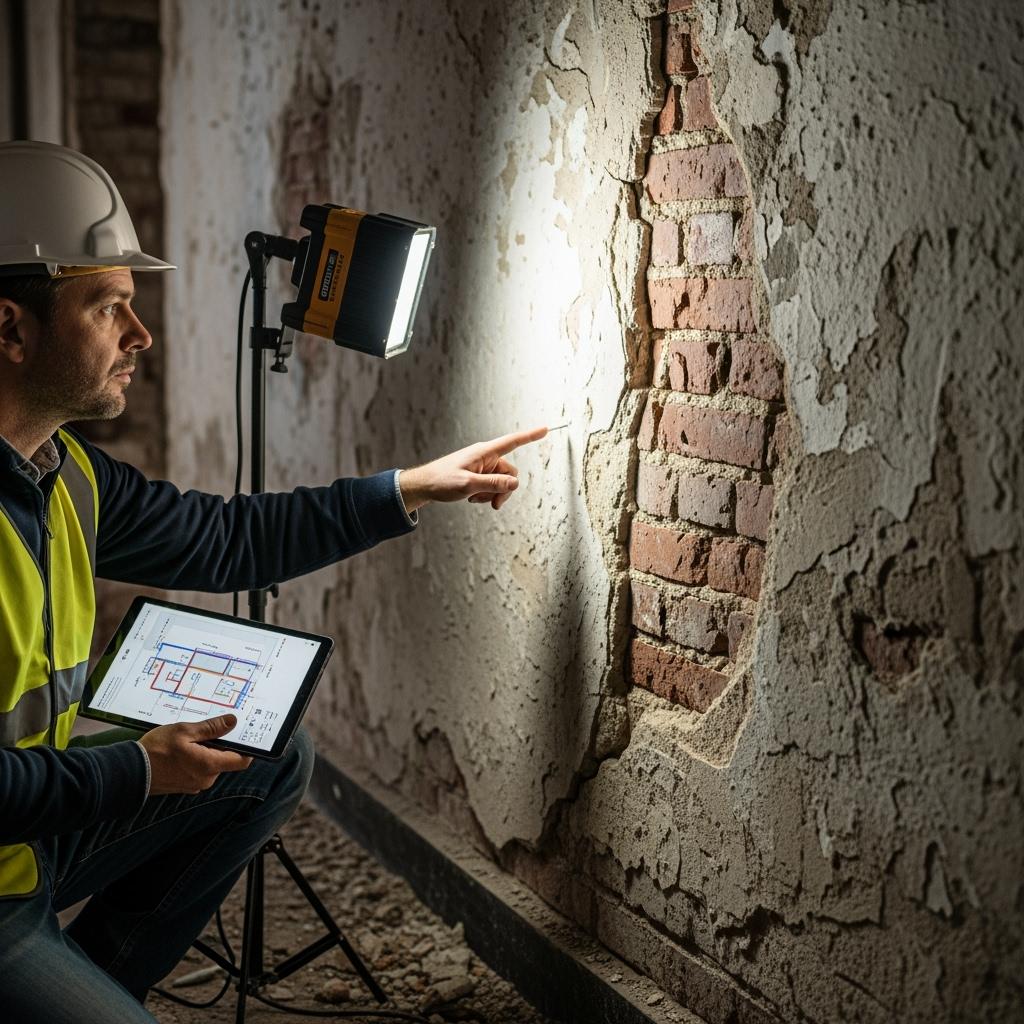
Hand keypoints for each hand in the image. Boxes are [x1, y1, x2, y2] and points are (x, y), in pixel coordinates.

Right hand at [138, 714, 252, 795]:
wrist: (129, 772)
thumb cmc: (156, 750)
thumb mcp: (184, 731)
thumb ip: (211, 728)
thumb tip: (232, 722)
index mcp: (209, 766)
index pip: (241, 761)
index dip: (247, 748)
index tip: (245, 735)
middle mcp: (205, 779)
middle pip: (224, 760)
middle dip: (219, 745)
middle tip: (208, 729)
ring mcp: (194, 784)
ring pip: (210, 765)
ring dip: (205, 752)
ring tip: (189, 738)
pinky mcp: (184, 786)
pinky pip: (197, 771)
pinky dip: (195, 760)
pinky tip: (181, 750)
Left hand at [399, 425, 548, 511]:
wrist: (424, 486)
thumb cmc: (441, 481)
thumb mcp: (468, 485)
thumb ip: (492, 484)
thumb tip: (515, 484)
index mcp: (484, 452)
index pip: (512, 441)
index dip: (530, 436)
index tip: (546, 429)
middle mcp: (486, 457)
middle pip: (510, 473)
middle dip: (504, 490)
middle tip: (493, 504)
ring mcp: (482, 467)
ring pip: (502, 483)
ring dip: (493, 494)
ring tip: (475, 499)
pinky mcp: (479, 475)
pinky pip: (492, 486)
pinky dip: (486, 495)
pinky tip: (472, 498)